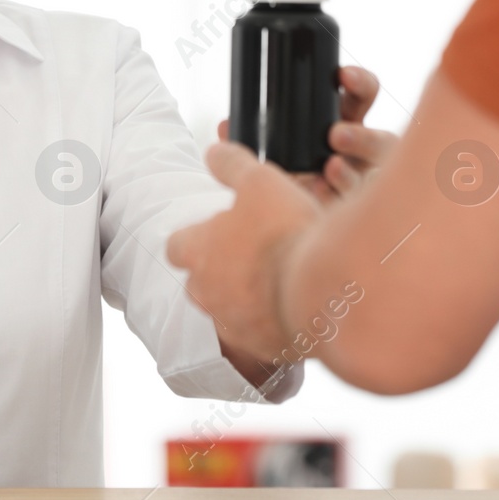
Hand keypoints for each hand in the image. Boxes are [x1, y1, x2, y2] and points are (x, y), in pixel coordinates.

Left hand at [167, 141, 319, 364]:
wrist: (322, 291)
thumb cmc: (285, 234)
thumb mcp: (260, 182)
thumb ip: (233, 166)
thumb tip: (213, 152)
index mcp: (200, 252)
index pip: (177, 245)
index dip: (195, 236)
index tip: (217, 229)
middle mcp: (208, 293)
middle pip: (199, 283)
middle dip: (218, 271)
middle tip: (251, 256)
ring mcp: (234, 325)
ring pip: (227, 311)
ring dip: (244, 298)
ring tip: (276, 280)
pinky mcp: (263, 347)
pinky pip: (259, 335)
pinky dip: (270, 321)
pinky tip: (294, 303)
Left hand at [215, 66, 398, 204]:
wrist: (284, 227)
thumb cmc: (285, 177)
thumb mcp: (267, 152)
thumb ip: (250, 142)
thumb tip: (226, 129)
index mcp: (344, 122)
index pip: (363, 96)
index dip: (359, 83)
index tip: (343, 75)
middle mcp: (361, 155)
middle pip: (383, 140)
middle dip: (363, 136)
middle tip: (335, 134)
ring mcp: (363, 186)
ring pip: (375, 178)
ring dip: (351, 175)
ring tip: (330, 169)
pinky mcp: (354, 213)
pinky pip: (356, 209)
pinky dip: (337, 201)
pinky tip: (319, 198)